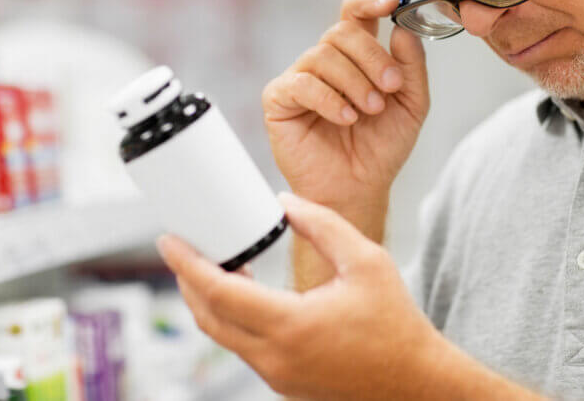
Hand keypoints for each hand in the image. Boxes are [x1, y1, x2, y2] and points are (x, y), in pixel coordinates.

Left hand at [157, 192, 446, 399]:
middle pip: (208, 317)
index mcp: (291, 325)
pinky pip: (243, 347)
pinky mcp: (283, 382)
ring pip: (222, 335)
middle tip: (181, 247)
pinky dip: (231, 318)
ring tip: (210, 263)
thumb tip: (284, 201)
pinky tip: (242, 292)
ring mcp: (276, 375)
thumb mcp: (367, 260)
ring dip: (208, 300)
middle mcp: (275, 357)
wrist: (414, 380)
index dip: (187, 264)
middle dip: (187, 280)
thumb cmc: (395, 322)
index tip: (169, 240)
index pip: (219, 292)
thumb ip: (322, 226)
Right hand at [262, 0, 428, 214]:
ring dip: (354, 82)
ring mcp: (300, 77)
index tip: (392, 3)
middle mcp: (326, 60)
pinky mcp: (280, 99)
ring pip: (323, 55)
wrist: (359, 187)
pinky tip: (346, 117)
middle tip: (390, 88)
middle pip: (343, 31)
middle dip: (372, 57)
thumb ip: (411, 66)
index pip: (355, 12)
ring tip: (369, 110)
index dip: (370, 0)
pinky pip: (301, 83)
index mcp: (357, 55)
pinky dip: (328, 99)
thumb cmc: (381, 146)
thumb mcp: (412, 104)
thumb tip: (402, 29)